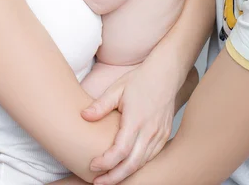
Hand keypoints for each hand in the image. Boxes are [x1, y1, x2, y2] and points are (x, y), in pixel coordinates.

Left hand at [81, 64, 198, 184]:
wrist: (166, 73)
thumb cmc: (140, 79)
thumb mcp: (117, 88)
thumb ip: (101, 105)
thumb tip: (83, 116)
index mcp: (136, 119)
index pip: (120, 151)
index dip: (105, 163)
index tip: (92, 166)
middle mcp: (150, 131)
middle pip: (132, 165)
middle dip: (114, 178)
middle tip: (97, 183)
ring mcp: (159, 134)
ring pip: (142, 163)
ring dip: (125, 174)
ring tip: (109, 177)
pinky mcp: (164, 135)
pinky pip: (150, 156)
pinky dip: (137, 164)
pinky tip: (125, 166)